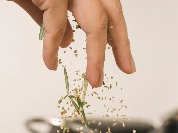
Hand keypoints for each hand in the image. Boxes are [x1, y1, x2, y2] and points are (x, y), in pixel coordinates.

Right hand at [11, 0, 135, 86]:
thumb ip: (54, 20)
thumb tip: (68, 42)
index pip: (109, 9)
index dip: (119, 34)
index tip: (124, 58)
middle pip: (112, 13)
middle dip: (120, 45)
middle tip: (127, 69)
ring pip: (95, 24)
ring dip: (96, 56)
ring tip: (94, 79)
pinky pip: (55, 27)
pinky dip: (51, 48)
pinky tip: (50, 62)